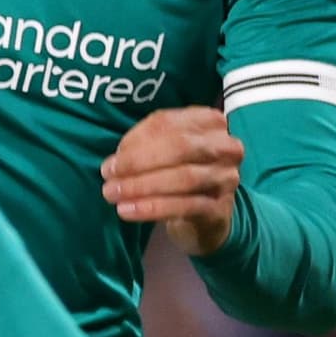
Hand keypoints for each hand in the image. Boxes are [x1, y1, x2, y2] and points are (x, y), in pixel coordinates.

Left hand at [102, 105, 241, 257]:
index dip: (134, 142)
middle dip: (138, 163)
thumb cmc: (176, 172)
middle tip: (108, 178)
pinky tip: (128, 210)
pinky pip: (185, 205)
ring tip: (113, 194)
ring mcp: (226, 176)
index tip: (111, 162)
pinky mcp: (220, 206)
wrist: (203, 214)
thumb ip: (140, 145)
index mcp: (209, 122)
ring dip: (141, 186)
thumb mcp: (159, 150)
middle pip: (180, 147)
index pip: (168, 123)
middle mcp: (226, 146)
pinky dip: (152, 208)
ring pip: (184, 177)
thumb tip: (117, 160)